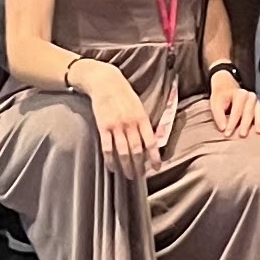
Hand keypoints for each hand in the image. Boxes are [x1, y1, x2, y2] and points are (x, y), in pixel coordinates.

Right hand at [82, 61, 156, 177]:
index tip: (156, 168)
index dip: (154, 157)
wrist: (106, 82)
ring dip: (126, 166)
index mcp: (142, 118)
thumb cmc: (124, 94)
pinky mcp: (103, 127)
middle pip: (137, 151)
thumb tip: (151, 140)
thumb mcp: (139, 106)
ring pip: (123, 152)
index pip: (151, 142)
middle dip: (139, 166)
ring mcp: (117, 126)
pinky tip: (112, 167)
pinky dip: (110, 160)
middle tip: (139, 176)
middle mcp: (131, 123)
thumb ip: (143, 123)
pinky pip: (107, 148)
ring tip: (128, 176)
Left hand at [206, 70, 259, 139]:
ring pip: (259, 113)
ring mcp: (257, 103)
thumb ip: (218, 116)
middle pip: (249, 112)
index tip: (226, 133)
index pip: (237, 110)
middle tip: (242, 135)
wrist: (227, 87)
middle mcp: (250, 97)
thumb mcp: (215, 103)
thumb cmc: (221, 97)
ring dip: (259, 123)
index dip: (232, 122)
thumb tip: (223, 128)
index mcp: (240, 94)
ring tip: (259, 132)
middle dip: (246, 124)